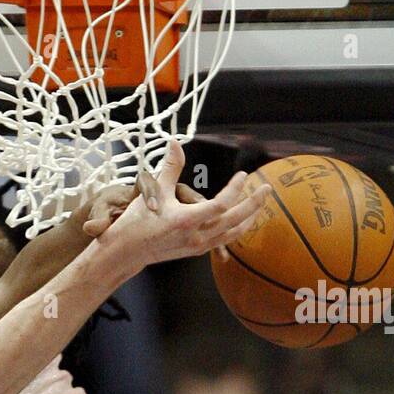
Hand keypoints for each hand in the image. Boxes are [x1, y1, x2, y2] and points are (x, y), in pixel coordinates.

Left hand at [0, 358, 85, 393]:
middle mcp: (64, 379)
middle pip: (66, 382)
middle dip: (56, 389)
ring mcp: (48, 368)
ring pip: (53, 369)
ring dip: (45, 376)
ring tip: (30, 389)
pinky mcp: (32, 360)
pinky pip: (38, 357)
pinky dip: (34, 363)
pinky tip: (25, 373)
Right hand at [89, 140, 270, 271]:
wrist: (126, 251)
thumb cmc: (138, 220)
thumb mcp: (155, 191)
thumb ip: (170, 167)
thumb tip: (174, 142)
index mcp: (187, 220)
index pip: (221, 203)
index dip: (236, 188)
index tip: (243, 176)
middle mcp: (196, 236)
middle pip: (235, 220)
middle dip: (254, 204)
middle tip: (267, 189)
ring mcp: (197, 246)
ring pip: (232, 234)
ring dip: (249, 219)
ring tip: (260, 207)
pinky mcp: (196, 251)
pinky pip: (223, 241)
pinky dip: (236, 230)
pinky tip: (241, 222)